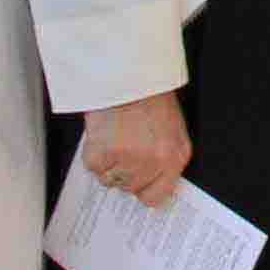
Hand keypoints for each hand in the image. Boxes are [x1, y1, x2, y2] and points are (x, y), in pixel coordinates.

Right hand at [78, 88, 191, 209]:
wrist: (129, 72)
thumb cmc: (149, 95)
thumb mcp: (173, 128)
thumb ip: (167, 158)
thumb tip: (156, 184)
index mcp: (175, 156)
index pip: (156, 197)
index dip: (143, 188)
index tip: (137, 181)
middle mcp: (154, 162)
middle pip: (130, 187)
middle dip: (124, 170)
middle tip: (125, 145)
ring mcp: (129, 159)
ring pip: (109, 179)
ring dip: (108, 163)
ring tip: (115, 137)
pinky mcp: (104, 153)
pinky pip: (94, 168)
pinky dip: (94, 154)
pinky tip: (104, 134)